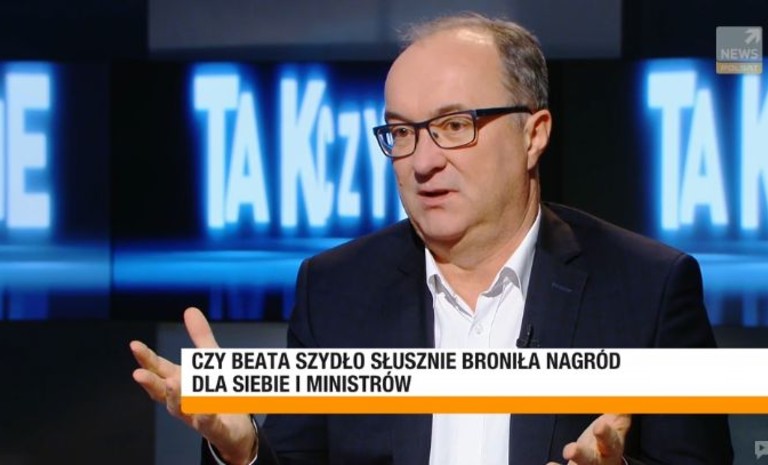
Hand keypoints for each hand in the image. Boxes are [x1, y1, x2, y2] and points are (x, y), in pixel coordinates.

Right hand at [130, 307, 256, 464]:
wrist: (237, 429)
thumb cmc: (217, 394)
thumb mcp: (211, 361)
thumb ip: (200, 338)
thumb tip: (190, 309)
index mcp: (180, 382)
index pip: (159, 370)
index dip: (147, 359)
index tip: (134, 345)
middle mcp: (183, 401)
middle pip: (163, 392)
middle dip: (151, 383)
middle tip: (138, 373)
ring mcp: (196, 416)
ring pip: (181, 409)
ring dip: (176, 397)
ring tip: (172, 382)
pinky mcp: (215, 429)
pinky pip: (208, 423)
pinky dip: (205, 415)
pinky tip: (204, 408)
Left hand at [547, 414, 630, 464]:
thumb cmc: (607, 442)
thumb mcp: (616, 426)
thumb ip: (619, 412)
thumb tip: (628, 395)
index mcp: (611, 449)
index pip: (610, 442)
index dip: (605, 435)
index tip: (599, 427)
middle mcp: (598, 462)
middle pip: (590, 460)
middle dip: (580, 455)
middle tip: (570, 450)